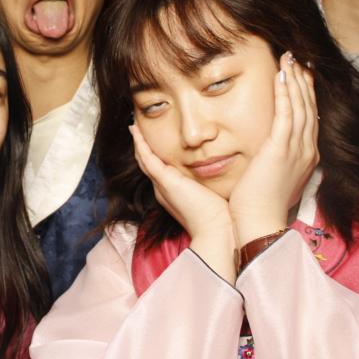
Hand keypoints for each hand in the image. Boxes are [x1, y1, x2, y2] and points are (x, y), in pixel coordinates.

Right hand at [131, 123, 235, 280]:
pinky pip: (147, 158)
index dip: (156, 154)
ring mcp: (162, 186)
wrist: (218, 231)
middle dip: (143, 147)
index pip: (161, 169)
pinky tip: (135, 131)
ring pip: (144, 160)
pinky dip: (140, 144)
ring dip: (138, 142)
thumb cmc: (222, 216)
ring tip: (134, 127)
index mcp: (174, 193)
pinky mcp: (165, 182)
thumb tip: (225, 170)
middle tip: (138, 129)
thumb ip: (214, 183)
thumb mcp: (215, 194)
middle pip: (148, 164)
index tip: (155, 139)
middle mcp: (164, 190)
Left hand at [229, 52, 318, 245]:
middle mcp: (307, 150)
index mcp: (307, 156)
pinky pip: (287, 114)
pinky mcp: (281, 149)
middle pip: (310, 107)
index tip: (300, 75)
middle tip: (297, 59)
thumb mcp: (277, 177)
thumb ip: (280, 159)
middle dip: (303, 80)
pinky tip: (281, 75)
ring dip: (295, 80)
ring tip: (289, 59)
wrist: (259, 222)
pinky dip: (286, 93)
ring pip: (301, 106)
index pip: (310, 117)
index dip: (306, 94)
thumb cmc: (261, 203)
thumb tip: (274, 149)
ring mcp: (297, 149)